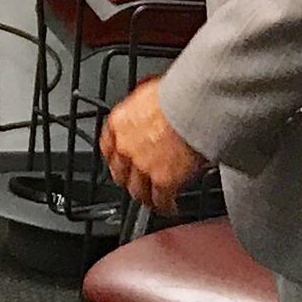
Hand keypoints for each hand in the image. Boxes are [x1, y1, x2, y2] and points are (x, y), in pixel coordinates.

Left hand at [99, 78, 206, 214]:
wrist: (193, 106)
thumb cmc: (178, 94)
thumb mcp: (148, 94)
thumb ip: (142, 109)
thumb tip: (148, 108)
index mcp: (119, 122)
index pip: (108, 147)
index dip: (116, 157)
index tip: (121, 161)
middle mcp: (125, 146)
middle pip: (120, 172)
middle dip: (128, 180)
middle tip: (136, 182)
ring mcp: (142, 166)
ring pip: (137, 191)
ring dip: (145, 197)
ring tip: (153, 200)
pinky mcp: (162, 181)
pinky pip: (161, 201)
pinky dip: (165, 207)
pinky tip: (170, 207)